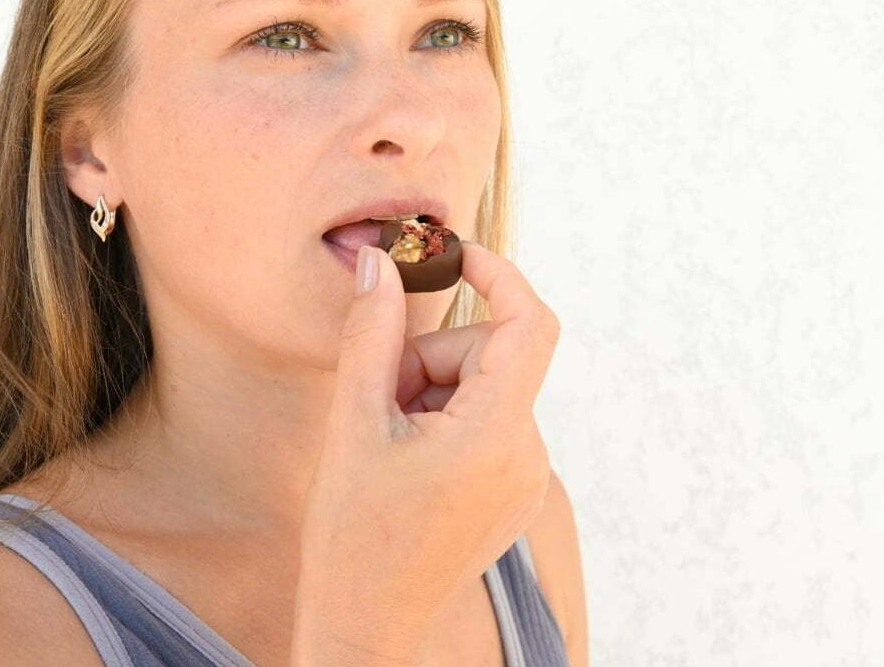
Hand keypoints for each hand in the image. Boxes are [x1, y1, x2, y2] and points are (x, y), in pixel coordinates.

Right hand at [290, 239, 559, 663]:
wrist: (366, 627)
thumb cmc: (354, 537)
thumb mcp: (355, 424)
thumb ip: (373, 333)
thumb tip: (381, 262)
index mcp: (497, 434)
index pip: (529, 323)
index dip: (497, 274)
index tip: (452, 256)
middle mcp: (528, 454)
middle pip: (491, 356)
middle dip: (429, 358)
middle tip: (376, 397)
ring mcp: (526, 476)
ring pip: (484, 389)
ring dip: (431, 392)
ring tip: (384, 439)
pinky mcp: (515, 492)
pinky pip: (488, 423)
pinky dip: (445, 421)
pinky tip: (405, 460)